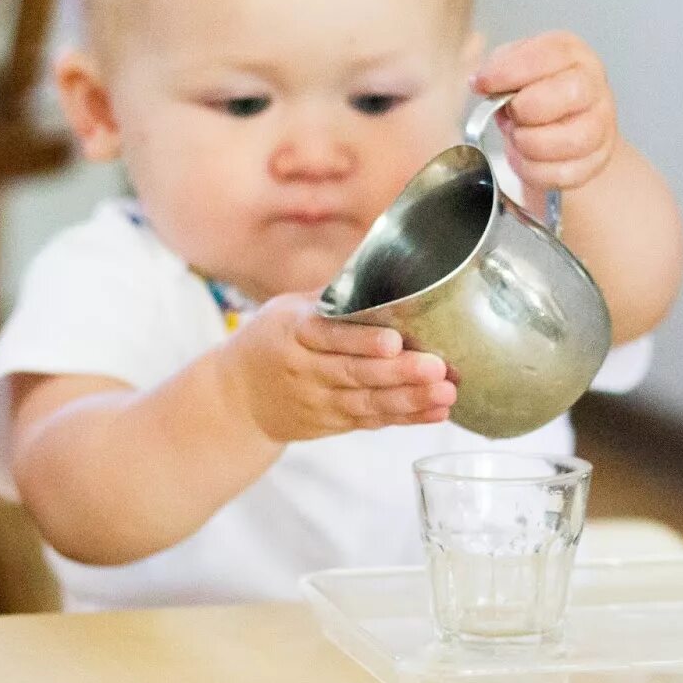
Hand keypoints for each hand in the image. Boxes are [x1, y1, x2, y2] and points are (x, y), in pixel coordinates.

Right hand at [220, 294, 455, 441]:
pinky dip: (405, 418)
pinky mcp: (330, 424)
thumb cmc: (272, 339)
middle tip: (437, 368)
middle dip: (399, 373)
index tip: (394, 341)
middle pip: (355, 373)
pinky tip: (436, 411)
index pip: (330, 336)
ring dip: (410, 400)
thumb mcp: (289, 309)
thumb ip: (333, 296)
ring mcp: (318, 401)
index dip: (362, 342)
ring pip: (367, 403)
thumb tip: (383, 259)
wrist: (236, 398)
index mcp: (294, 332)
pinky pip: (371, 422)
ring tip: (446, 393)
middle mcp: (306, 370)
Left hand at [471, 31, 619, 190]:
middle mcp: (593, 85)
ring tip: (517, 138)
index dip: (510, 71)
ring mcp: (601, 125)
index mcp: (571, 54)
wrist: (562, 125)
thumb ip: (497, 69)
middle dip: (527, 109)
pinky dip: (534, 170)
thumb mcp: (514, 69)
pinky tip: (523, 158)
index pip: (548, 54)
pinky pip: (565, 172)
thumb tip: (481, 82)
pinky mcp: (597, 160)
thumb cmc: (535, 92)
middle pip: (571, 93)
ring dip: (530, 143)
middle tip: (510, 115)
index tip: (482, 83)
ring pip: (572, 139)